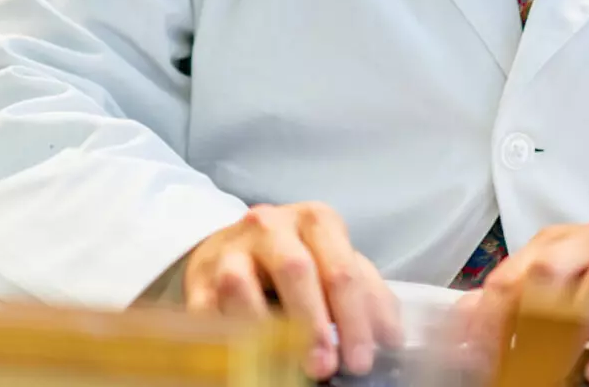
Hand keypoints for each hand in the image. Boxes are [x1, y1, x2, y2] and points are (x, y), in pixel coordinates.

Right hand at [184, 202, 402, 379]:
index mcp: (316, 220)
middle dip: (312, 324)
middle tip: (325, 366)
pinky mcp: (197, 277)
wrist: (234, 247)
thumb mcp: (336, 264)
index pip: (342, 269)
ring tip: (284, 368)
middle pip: (296, 270)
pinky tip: (245, 363)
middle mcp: (271, 225)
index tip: (361, 360)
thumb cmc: (297, 259)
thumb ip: (368, 296)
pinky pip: (206, 311)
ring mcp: (230, 249)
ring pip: (241, 285)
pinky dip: (224, 340)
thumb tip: (391, 339)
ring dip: (265, 332)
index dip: (355, 318)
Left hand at [453, 224, 588, 385]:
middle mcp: (586, 246)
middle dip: (522, 322)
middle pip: (545, 272)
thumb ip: (513, 297)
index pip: (507, 278)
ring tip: (552, 369)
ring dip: (571, 329)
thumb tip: (463, 321)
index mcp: (552, 245)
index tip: (476, 362)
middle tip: (512, 366)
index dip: (487, 323)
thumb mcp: (556, 283)